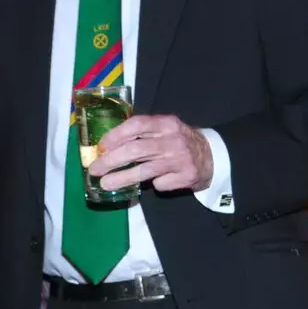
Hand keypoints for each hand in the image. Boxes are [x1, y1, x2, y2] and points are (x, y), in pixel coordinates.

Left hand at [88, 114, 212, 192]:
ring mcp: (180, 159)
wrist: (211, 157)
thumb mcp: (165, 130)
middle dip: (111, 160)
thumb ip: (143, 134)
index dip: (115, 135)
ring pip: (144, 170)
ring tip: (105, 184)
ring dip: (121, 178)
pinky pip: (159, 183)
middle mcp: (173, 140)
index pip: (136, 125)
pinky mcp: (185, 176)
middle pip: (136, 149)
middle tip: (96, 169)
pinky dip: (152, 185)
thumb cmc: (179, 142)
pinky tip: (154, 182)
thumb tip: (108, 147)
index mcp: (166, 123)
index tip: (100, 147)